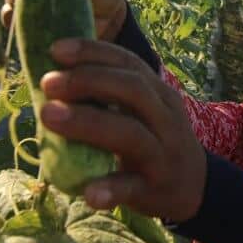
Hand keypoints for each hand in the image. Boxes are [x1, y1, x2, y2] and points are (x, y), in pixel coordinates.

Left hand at [38, 37, 206, 221]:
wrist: (194, 186)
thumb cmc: (155, 142)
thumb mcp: (145, 112)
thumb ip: (112, 95)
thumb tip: (53, 76)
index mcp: (159, 95)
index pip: (130, 63)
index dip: (94, 53)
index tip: (56, 49)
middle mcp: (165, 119)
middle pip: (132, 90)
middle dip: (88, 80)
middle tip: (48, 82)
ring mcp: (163, 154)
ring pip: (131, 133)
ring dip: (88, 122)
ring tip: (48, 115)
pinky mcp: (156, 189)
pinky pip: (133, 187)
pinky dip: (110, 189)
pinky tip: (88, 192)